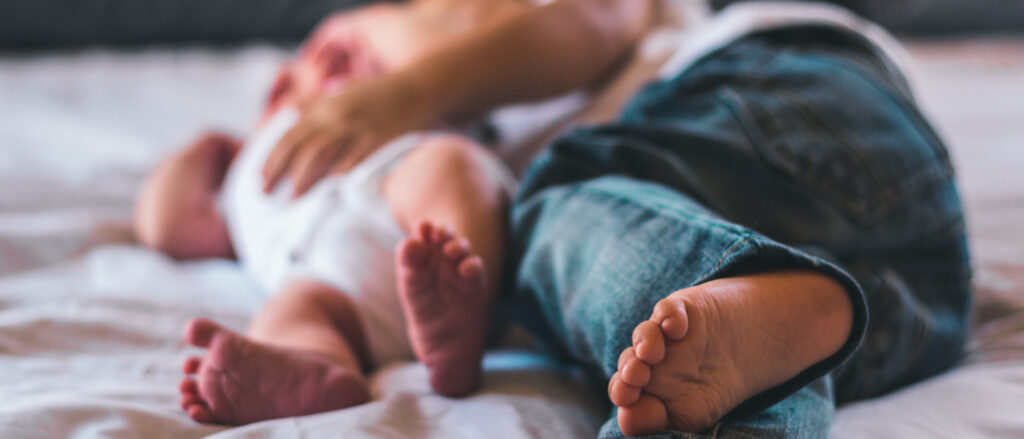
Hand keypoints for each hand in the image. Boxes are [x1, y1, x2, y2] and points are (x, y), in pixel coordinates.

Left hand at [261, 73, 438, 196]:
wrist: (419, 87)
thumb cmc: (380, 92)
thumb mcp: (343, 90)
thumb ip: (315, 102)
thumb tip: (288, 110)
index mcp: (326, 107)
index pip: (290, 134)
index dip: (272, 157)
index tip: (259, 178)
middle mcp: (337, 117)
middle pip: (301, 146)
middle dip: (280, 171)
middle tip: (266, 194)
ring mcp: (359, 128)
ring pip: (322, 154)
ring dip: (305, 178)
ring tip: (294, 200)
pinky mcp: (380, 140)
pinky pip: (356, 161)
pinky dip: (341, 177)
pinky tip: (332, 193)